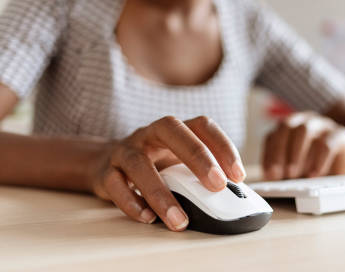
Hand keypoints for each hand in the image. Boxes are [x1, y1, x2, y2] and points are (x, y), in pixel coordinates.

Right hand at [90, 116, 245, 231]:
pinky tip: (148, 217)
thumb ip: (200, 174)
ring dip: (160, 193)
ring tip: (179, 219)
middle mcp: (149, 134)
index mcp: (174, 129)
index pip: (202, 125)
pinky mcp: (106, 172)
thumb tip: (232, 197)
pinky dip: (131, 202)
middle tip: (217, 185)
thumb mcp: (178, 162)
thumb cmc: (154, 163)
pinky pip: (115, 184)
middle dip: (197, 157)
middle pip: (172, 131)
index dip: (222, 145)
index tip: (238, 175)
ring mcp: (126, 150)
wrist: (106, 162)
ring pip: (139, 164)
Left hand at [261, 111, 344, 179]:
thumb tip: (271, 178)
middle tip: (279, 174)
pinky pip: (328, 143)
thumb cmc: (315, 162)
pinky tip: (314, 174)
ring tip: (293, 174)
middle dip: (280, 151)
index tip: (269, 173)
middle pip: (286, 127)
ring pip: (305, 130)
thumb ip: (282, 169)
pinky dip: (319, 160)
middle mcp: (304, 121)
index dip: (269, 154)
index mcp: (289, 126)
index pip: (273, 135)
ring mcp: (322, 124)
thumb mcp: (295, 166)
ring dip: (296, 153)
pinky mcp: (340, 134)